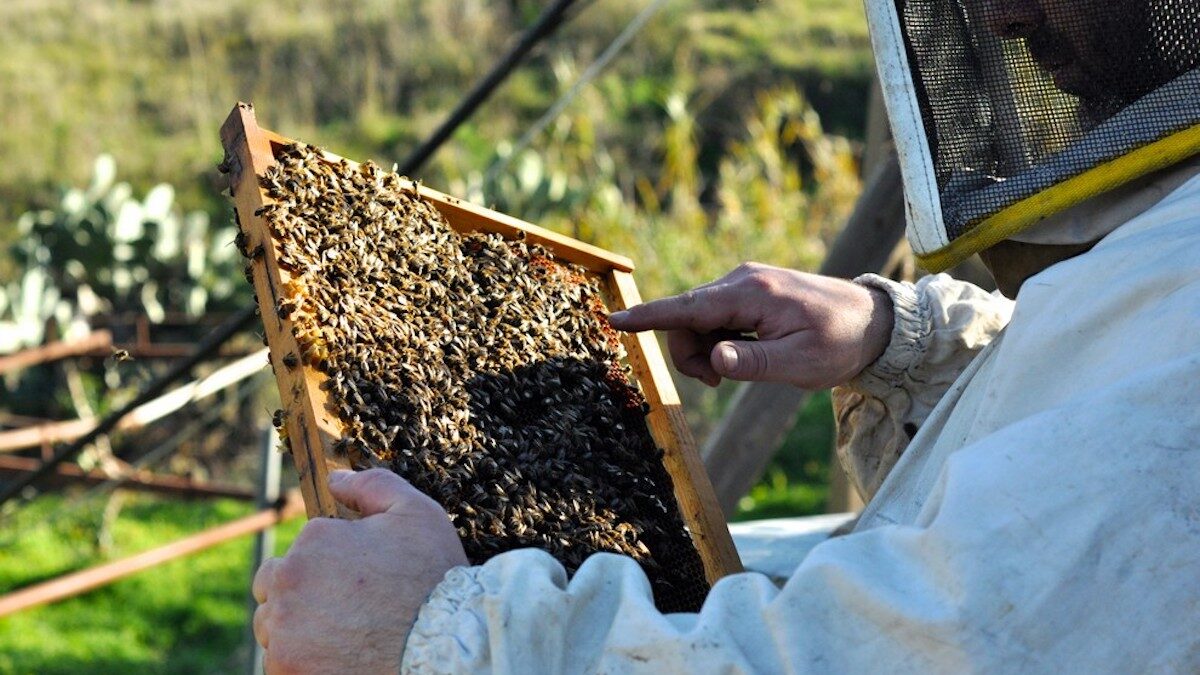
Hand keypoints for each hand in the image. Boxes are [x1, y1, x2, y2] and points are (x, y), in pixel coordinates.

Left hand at [252, 469, 467, 673]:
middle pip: (273, 589)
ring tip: (344, 634)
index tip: (361, 579)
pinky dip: (301, 661)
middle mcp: (288, 587)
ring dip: (297, 629)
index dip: (331, 562)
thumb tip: (335, 479)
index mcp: (312, 542)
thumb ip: (371, 486)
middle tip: (345, 608)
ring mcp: (283, 635)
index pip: (301, 549)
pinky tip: (339, 656)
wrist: (445, 646)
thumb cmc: (433, 578)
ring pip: (273, 629)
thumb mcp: (415, 513)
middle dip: (300, 593)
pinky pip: (280, 664)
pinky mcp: (287, 672)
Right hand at [608, 263, 892, 388]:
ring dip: (706, 350)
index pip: (689, 307)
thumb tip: (714, 360)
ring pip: (698, 321)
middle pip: (687, 319)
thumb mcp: (801, 363)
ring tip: (738, 370)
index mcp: (752, 294)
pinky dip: (718, 341)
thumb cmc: (841, 342)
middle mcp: (741, 281)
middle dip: (691, 354)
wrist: (875, 321)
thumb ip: (754, 363)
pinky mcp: (748, 293)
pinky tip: (744, 353)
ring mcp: (744, 284)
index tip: (615, 319)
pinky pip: (715, 318)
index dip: (650, 316)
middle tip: (718, 382)